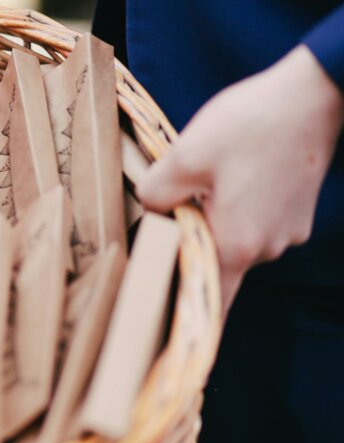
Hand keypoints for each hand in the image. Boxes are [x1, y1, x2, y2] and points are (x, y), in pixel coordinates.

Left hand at [138, 45, 343, 313]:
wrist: (314, 95)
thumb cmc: (249, 126)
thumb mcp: (184, 157)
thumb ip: (156, 194)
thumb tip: (150, 210)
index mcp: (237, 245)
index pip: (206, 300)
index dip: (182, 313)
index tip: (164, 327)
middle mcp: (267, 248)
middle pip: (217, 264)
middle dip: (191, 247)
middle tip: (168, 218)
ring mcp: (288, 231)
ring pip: (237, 240)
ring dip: (215, 222)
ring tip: (204, 186)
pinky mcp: (297, 212)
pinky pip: (257, 222)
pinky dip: (238, 210)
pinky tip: (231, 177)